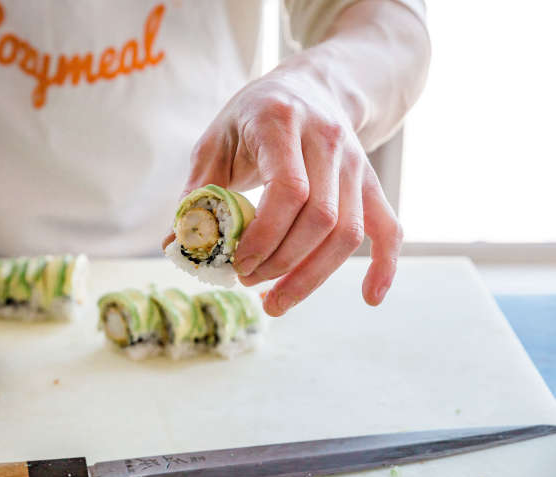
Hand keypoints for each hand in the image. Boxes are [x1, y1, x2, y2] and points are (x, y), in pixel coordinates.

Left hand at [174, 67, 401, 315]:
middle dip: (282, 262)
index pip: (288, 189)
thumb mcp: (216, 141)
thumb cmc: (253, 117)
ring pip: (349, 232)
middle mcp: (328, 140)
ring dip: (313, 276)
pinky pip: (388, 228)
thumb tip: (176, 244)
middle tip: (247, 281)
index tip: (237, 262)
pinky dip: (384, 265)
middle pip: (321, 218)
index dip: (264, 235)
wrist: (310, 87)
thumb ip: (198, 192)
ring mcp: (356, 162)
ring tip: (276, 301)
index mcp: (282, 122)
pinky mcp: (370, 182)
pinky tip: (370, 297)